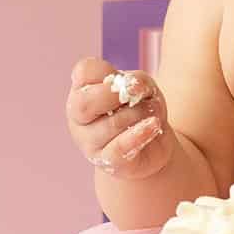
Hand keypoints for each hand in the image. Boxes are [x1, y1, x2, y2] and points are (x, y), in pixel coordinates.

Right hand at [66, 57, 173, 179]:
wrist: (152, 146)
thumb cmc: (140, 111)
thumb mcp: (144, 88)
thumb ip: (137, 81)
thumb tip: (131, 87)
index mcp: (82, 93)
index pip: (83, 73)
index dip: (105, 71)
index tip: (123, 79)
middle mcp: (79, 118)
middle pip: (84, 102)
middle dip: (114, 95)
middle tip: (135, 97)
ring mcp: (89, 143)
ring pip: (111, 124)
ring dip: (139, 114)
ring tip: (152, 114)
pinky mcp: (107, 162)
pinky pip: (119, 148)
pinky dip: (138, 134)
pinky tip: (153, 126)